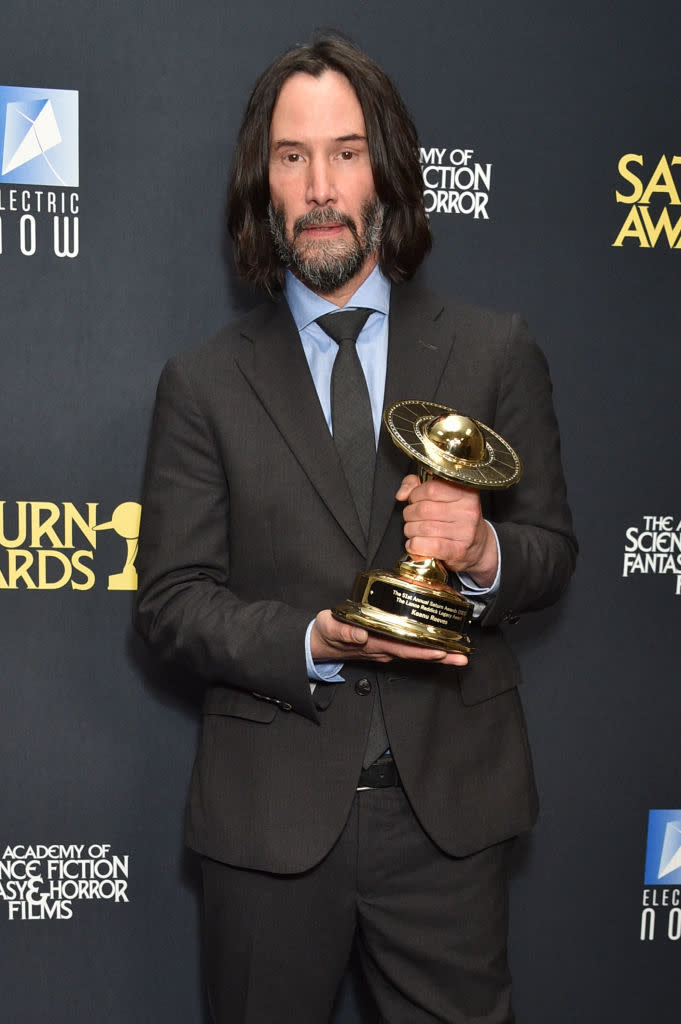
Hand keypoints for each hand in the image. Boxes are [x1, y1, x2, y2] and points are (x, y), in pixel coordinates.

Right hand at [310, 609, 467, 666]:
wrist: (322, 642)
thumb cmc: (327, 632)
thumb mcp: (330, 628)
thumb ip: (343, 631)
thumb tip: (360, 635)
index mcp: (374, 644)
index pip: (403, 648)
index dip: (423, 649)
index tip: (441, 651)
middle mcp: (385, 649)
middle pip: (417, 654)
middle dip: (441, 656)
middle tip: (463, 657)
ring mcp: (388, 649)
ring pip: (417, 653)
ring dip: (440, 655)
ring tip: (462, 655)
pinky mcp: (388, 645)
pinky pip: (412, 648)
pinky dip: (429, 648)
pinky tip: (443, 647)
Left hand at [396, 474, 497, 586]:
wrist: (478, 547)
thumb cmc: (456, 518)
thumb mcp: (442, 496)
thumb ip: (417, 486)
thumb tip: (402, 494)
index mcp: (466, 493)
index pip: (431, 489)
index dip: (415, 495)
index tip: (415, 500)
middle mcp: (468, 511)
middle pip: (423, 509)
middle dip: (410, 514)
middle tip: (413, 518)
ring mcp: (465, 532)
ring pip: (422, 528)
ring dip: (410, 531)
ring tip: (415, 531)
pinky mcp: (458, 551)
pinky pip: (427, 546)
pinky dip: (414, 546)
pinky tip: (415, 544)